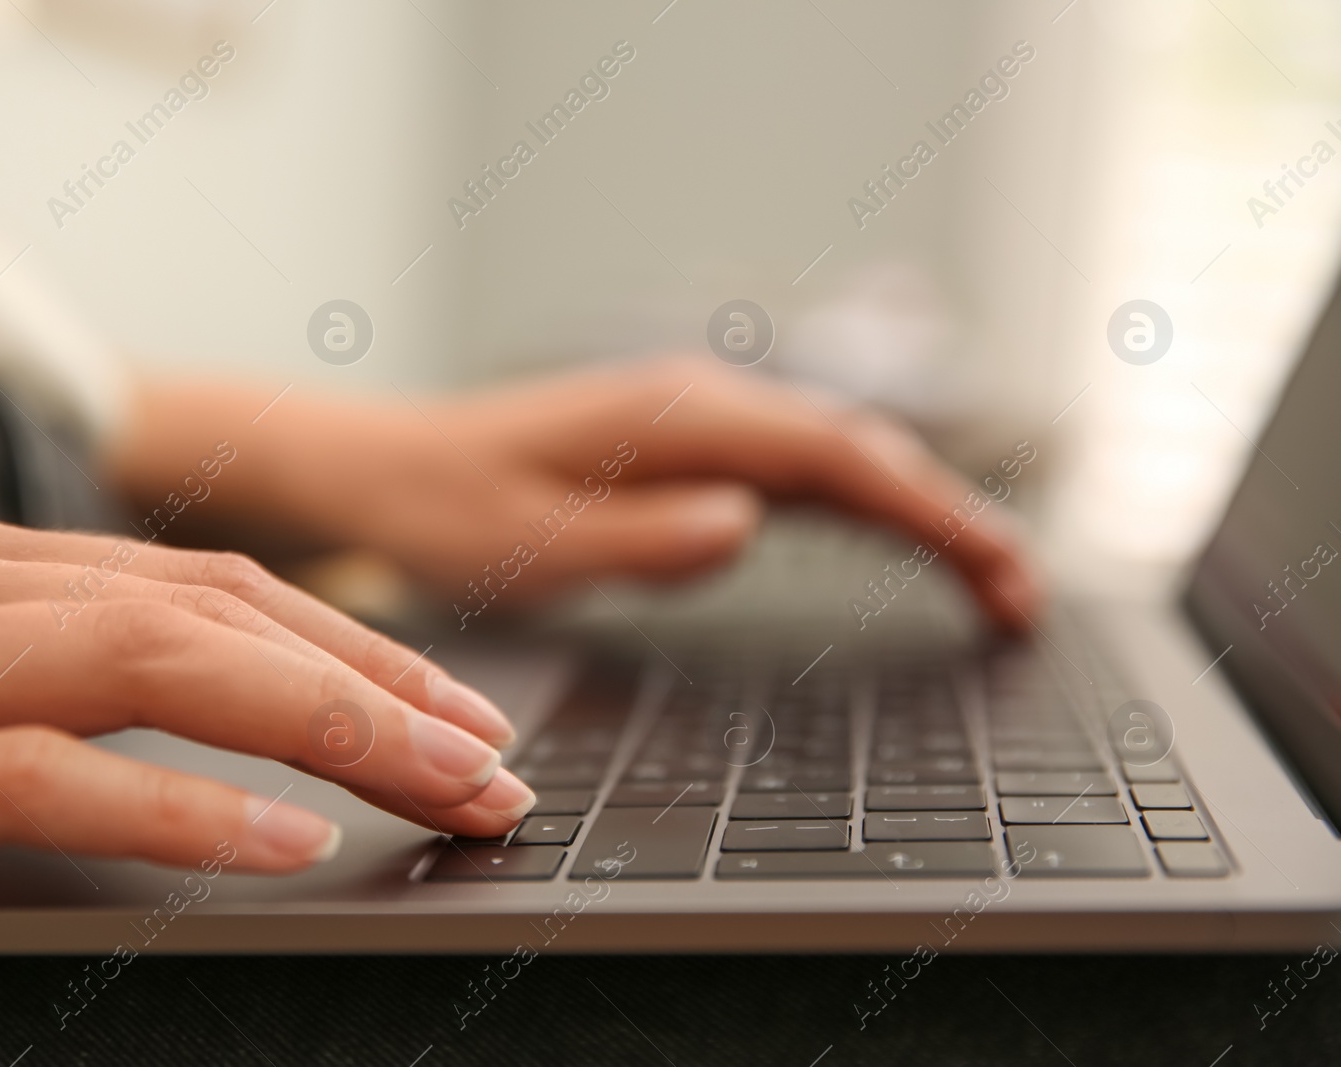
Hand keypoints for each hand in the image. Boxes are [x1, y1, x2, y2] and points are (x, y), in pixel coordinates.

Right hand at [0, 509, 528, 919]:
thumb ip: (62, 687)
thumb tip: (239, 736)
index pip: (211, 584)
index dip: (351, 645)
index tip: (457, 710)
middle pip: (214, 613)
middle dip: (374, 686)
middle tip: (490, 760)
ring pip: (150, 663)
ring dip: (319, 726)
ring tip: (438, 785)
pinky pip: (37, 774)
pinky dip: (173, 812)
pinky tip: (280, 844)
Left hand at [115, 357, 1041, 628]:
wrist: (382, 471)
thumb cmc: (443, 509)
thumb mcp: (531, 544)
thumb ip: (644, 538)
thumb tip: (749, 525)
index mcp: (677, 417)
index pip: (843, 461)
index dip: (936, 519)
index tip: (1002, 580)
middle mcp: (698, 402)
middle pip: (861, 450)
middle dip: (951, 519)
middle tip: (1021, 598)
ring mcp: (692, 420)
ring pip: (837, 457)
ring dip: (916, 512)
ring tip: (985, 578)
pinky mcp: (678, 447)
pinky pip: (795, 471)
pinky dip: (859, 508)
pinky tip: (888, 539)